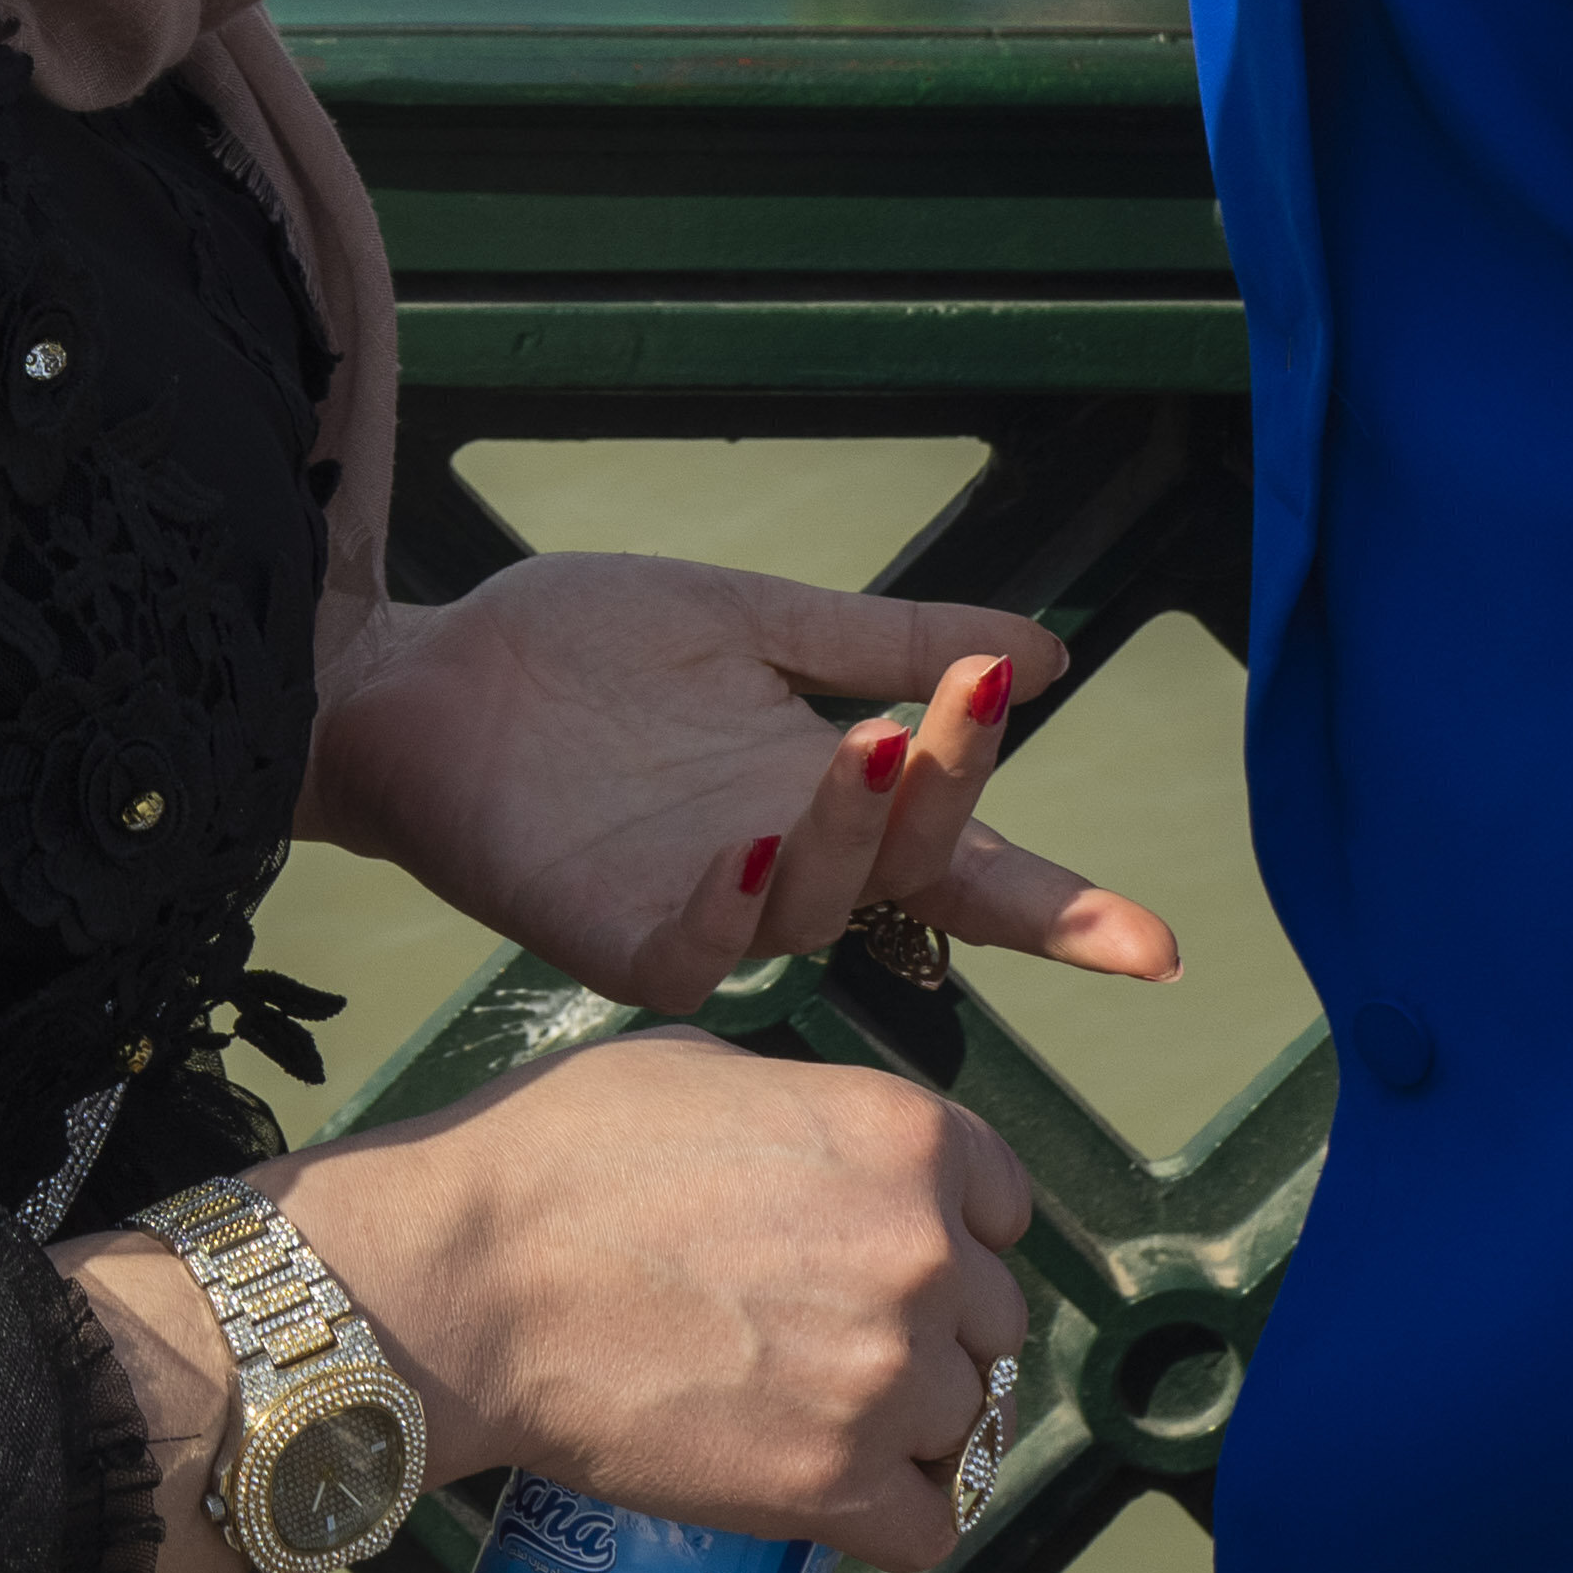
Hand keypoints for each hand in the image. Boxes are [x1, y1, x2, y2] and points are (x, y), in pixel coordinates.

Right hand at [285, 1028, 1040, 1572]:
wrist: (468, 1279)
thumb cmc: (558, 1156)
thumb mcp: (706, 1073)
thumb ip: (816, 1119)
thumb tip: (841, 1164)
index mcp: (905, 1136)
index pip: (1006, 1205)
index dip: (955, 1229)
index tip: (899, 1255)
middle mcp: (924, 1255)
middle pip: (992, 1319)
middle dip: (930, 1326)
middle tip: (831, 1334)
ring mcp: (888, 1379)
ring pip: (968, 1422)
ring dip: (908, 1422)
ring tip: (812, 1409)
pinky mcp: (837, 1487)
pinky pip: (929, 1525)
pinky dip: (890, 1514)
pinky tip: (829, 1484)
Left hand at [309, 557, 1176, 1014]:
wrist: (417, 672)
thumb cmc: (578, 655)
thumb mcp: (755, 624)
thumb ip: (888, 642)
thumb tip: (1047, 651)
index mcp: (828, 805)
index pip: (968, 863)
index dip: (1061, 905)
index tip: (1156, 944)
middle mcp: (783, 874)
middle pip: (911, 874)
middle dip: (960, 803)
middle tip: (974, 704)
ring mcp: (700, 910)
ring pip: (816, 906)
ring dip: (850, 828)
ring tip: (864, 739)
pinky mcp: (608, 931)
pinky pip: (690, 948)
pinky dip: (729, 905)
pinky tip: (748, 848)